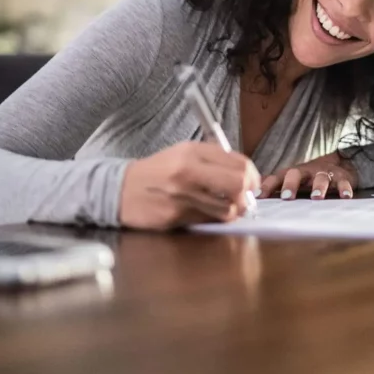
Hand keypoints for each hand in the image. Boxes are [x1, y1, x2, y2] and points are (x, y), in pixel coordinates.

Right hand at [119, 141, 260, 229]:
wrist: (121, 190)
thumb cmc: (157, 170)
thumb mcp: (183, 152)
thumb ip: (214, 158)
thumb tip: (245, 171)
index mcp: (192, 152)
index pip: (238, 163)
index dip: (252, 174)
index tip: (252, 180)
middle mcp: (188, 172)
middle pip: (238, 184)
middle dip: (248, 192)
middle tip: (247, 195)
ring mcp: (182, 197)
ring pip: (228, 208)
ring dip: (235, 209)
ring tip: (231, 205)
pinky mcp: (177, 217)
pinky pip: (210, 220)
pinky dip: (217, 218)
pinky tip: (212, 212)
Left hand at [259, 152, 357, 200]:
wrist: (338, 163)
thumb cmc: (310, 177)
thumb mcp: (292, 180)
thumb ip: (276, 188)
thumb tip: (252, 198)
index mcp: (292, 174)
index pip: (276, 178)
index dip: (267, 186)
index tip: (259, 197)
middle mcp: (307, 172)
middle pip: (296, 174)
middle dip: (290, 184)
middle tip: (287, 197)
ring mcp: (324, 173)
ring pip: (321, 178)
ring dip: (318, 187)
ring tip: (317, 198)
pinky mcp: (341, 177)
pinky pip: (343, 183)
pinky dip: (344, 189)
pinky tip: (345, 197)